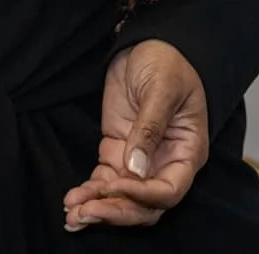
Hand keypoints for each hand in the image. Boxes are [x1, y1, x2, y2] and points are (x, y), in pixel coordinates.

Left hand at [62, 40, 208, 231]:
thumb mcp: (161, 89)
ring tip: (72, 213)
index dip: (143, 196)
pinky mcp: (117, 152)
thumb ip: (149, 128)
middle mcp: (165, 164)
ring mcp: (139, 160)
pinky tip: (72, 201)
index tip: (116, 185)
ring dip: (98, 209)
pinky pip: (105, 182)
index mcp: (186, 151)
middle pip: (144, 205)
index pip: (169, 190)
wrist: (147, 44)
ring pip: (122, 199)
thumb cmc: (166, 62)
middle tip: (86, 212)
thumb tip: (136, 168)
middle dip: (116, 212)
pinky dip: (90, 193)